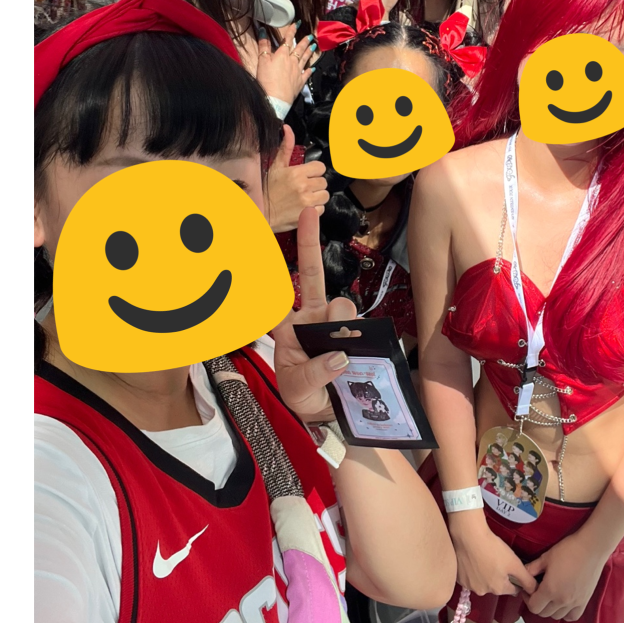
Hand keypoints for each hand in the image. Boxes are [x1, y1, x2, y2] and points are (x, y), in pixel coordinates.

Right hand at [255, 24, 314, 105]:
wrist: (275, 98)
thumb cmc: (266, 80)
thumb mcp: (262, 61)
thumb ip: (263, 46)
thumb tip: (263, 30)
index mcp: (282, 55)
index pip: (288, 39)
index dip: (292, 30)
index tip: (297, 23)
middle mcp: (292, 61)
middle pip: (299, 49)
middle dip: (305, 41)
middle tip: (311, 35)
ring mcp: (297, 72)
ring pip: (305, 59)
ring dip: (309, 52)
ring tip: (314, 45)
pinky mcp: (300, 82)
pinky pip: (306, 74)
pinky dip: (310, 70)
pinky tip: (313, 68)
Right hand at [267, 125, 328, 232]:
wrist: (260, 214)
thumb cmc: (267, 190)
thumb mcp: (275, 166)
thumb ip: (285, 147)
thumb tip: (287, 128)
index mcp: (296, 173)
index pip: (321, 168)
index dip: (314, 171)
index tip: (307, 175)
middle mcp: (303, 187)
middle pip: (323, 182)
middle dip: (315, 184)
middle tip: (303, 188)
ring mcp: (307, 202)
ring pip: (325, 195)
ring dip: (317, 197)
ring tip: (304, 198)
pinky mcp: (308, 215)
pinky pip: (322, 209)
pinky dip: (315, 209)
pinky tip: (303, 207)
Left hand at [274, 206, 357, 420]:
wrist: (329, 411)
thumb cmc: (304, 394)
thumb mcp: (298, 389)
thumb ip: (314, 373)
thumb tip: (339, 355)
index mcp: (287, 326)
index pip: (274, 293)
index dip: (266, 268)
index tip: (264, 234)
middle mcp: (311, 318)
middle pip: (313, 275)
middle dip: (309, 240)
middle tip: (310, 210)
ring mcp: (334, 324)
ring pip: (341, 306)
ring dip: (340, 321)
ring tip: (340, 355)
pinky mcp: (357, 333)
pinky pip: (359, 325)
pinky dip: (357, 340)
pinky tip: (351, 358)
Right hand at [450, 513, 536, 597]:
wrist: (468, 534)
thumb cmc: (492, 547)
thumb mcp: (515, 563)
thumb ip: (526, 580)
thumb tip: (534, 591)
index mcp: (498, 589)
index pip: (512, 588)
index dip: (513, 577)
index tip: (509, 565)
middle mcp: (483, 592)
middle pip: (496, 585)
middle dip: (497, 575)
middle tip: (495, 558)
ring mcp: (469, 586)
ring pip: (482, 581)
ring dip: (483, 573)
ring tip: (482, 557)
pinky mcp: (459, 578)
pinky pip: (469, 577)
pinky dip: (471, 570)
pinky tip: (472, 558)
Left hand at [522, 530, 605, 620]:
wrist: (591, 549)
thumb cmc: (568, 550)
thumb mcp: (545, 557)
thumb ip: (532, 568)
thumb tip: (523, 574)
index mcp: (550, 590)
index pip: (533, 607)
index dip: (527, 599)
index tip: (528, 589)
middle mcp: (562, 600)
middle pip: (544, 613)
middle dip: (537, 604)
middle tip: (536, 591)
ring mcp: (574, 603)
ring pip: (557, 616)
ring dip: (550, 609)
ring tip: (549, 595)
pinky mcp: (584, 602)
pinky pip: (572, 616)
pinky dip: (565, 613)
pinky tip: (563, 603)